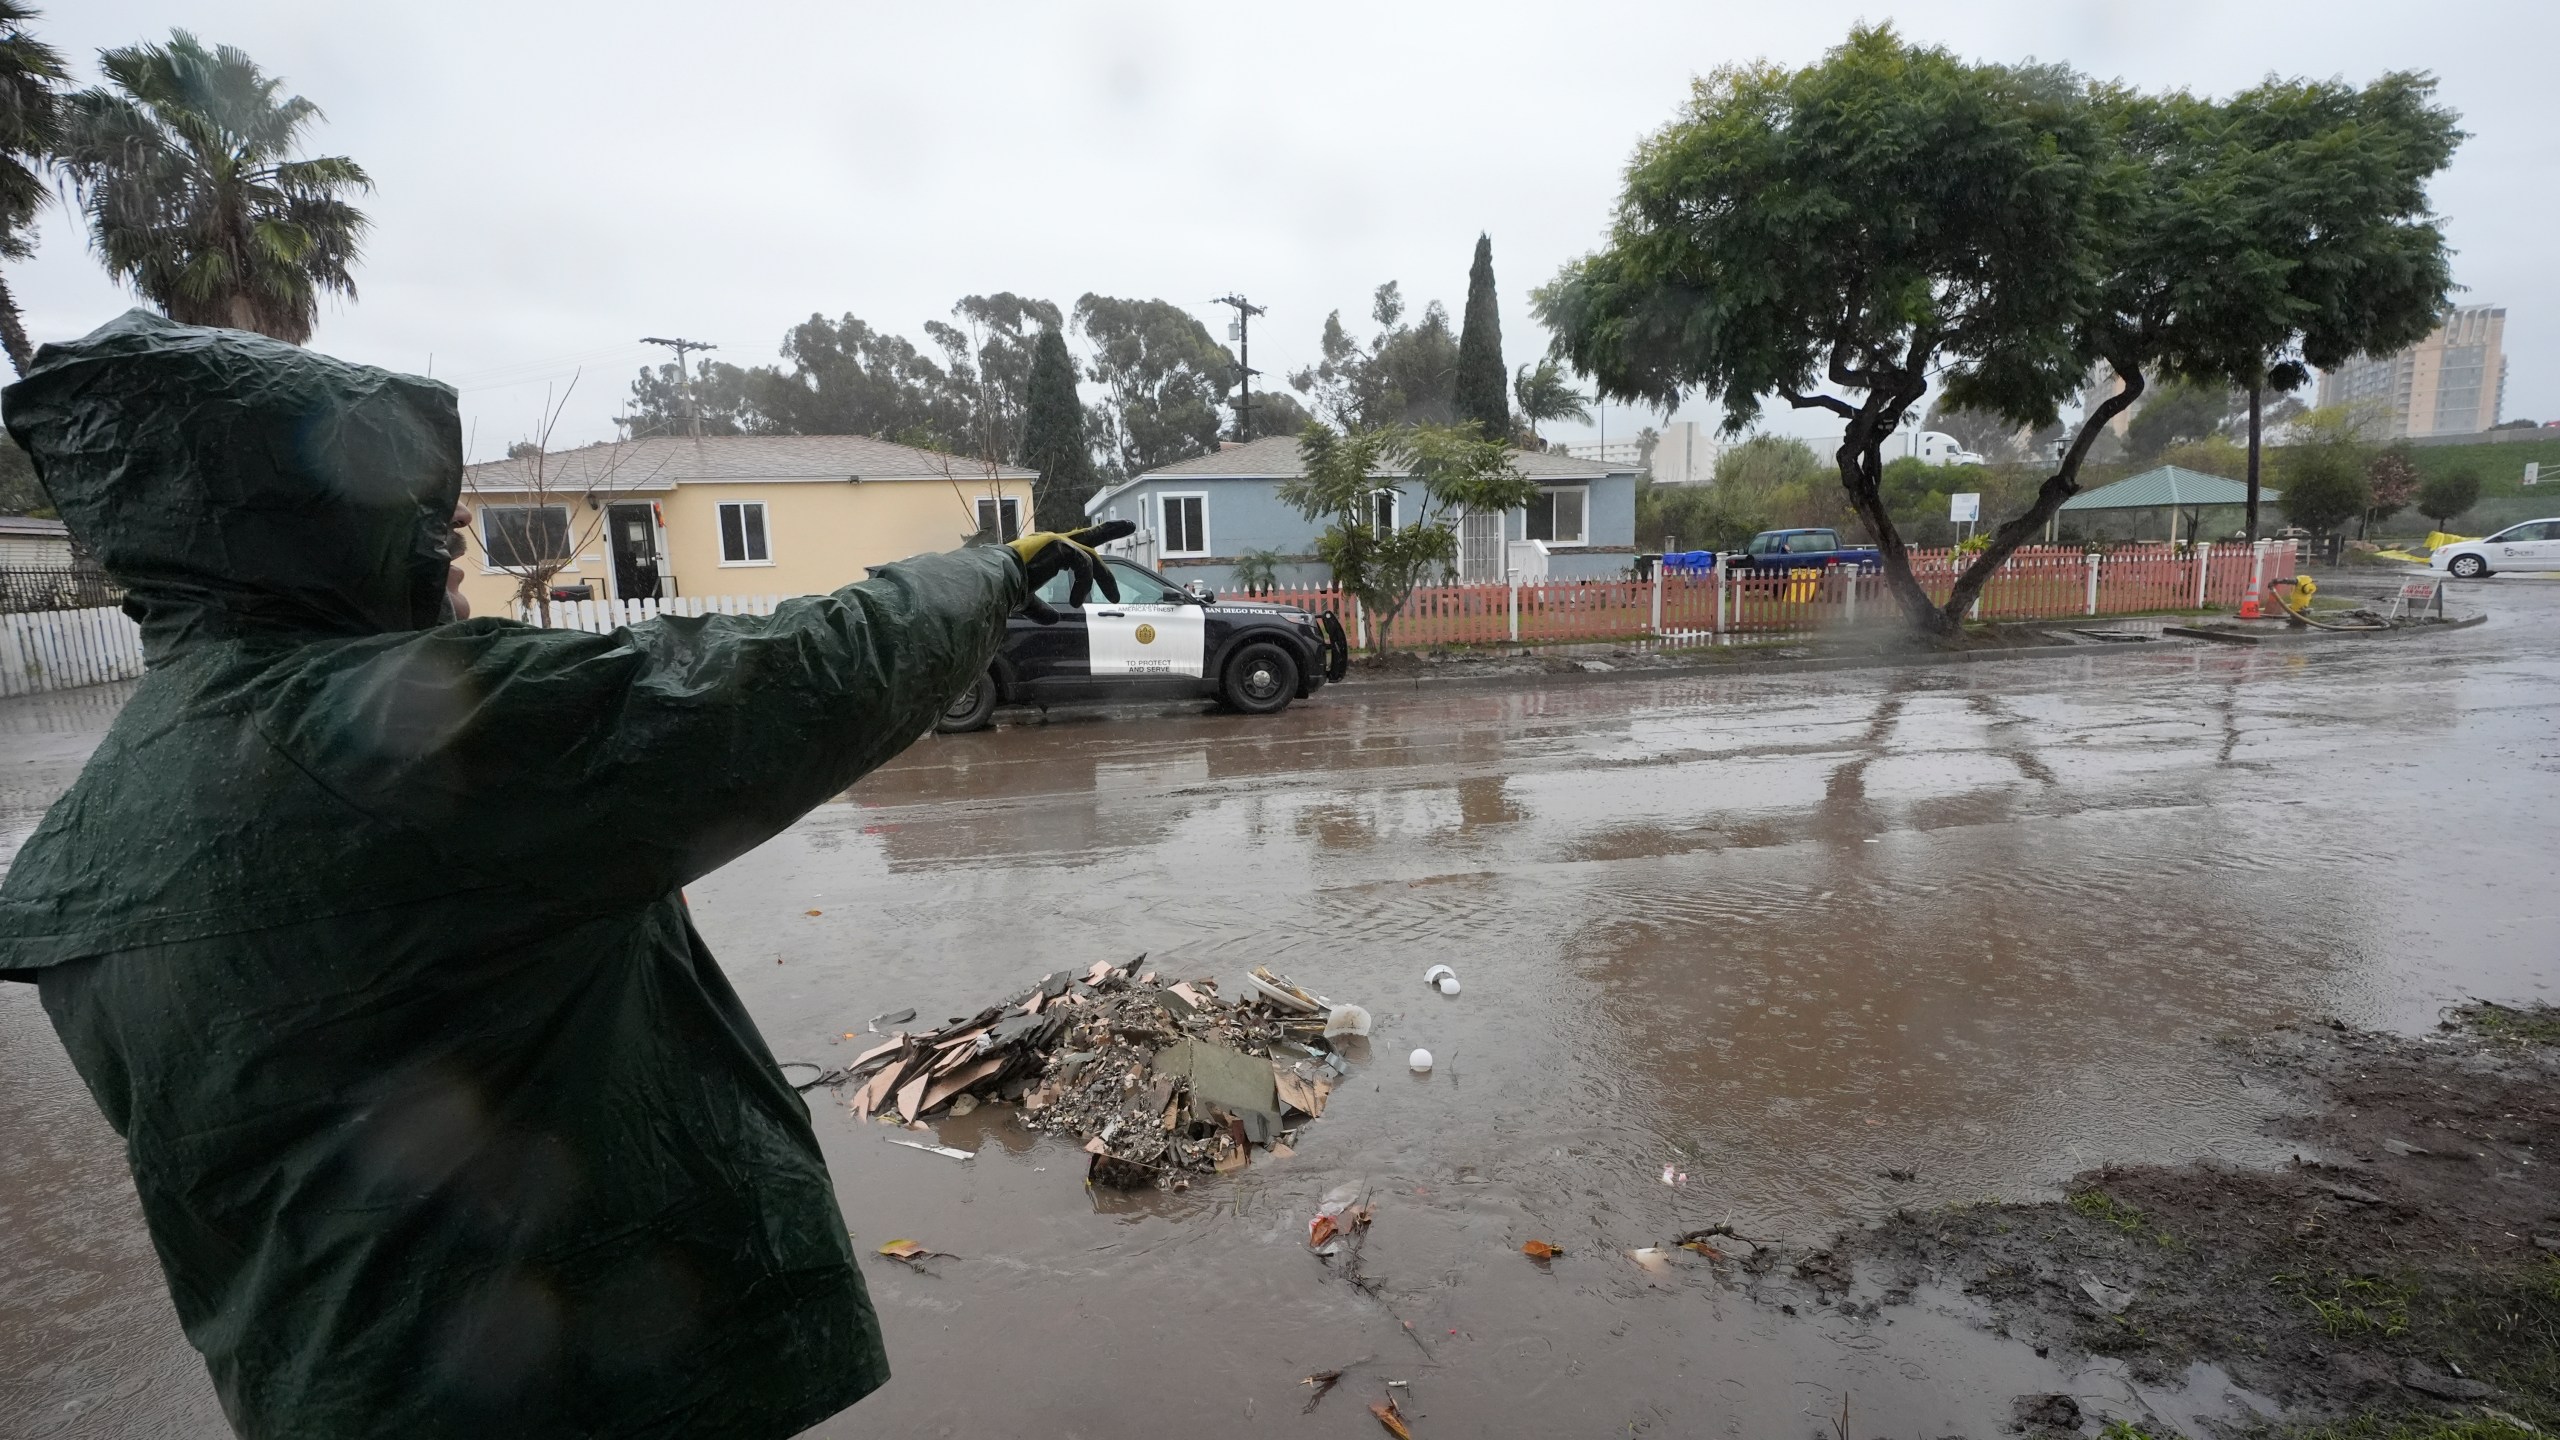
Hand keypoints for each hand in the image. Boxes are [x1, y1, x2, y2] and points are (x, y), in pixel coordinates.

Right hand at [1006, 521, 1136, 622]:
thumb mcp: (1028, 601)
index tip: (1116, 526)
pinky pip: (1083, 565)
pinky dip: (1083, 584)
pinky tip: (1075, 601)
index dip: (1097, 533)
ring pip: (1091, 558)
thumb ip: (1042, 608)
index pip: (1076, 541)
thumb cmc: (1006, 589)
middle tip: (1132, 526)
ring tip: (1112, 598)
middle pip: (1089, 536)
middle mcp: (1053, 542)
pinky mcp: (1059, 546)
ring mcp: (1056, 542)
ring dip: (1104, 579)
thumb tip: (1055, 618)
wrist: (996, 582)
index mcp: (1047, 552)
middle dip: (1111, 530)